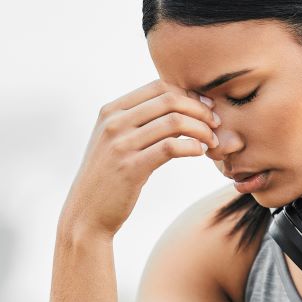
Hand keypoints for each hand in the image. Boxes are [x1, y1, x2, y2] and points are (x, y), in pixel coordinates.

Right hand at [59, 79, 220, 237]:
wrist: (85, 214)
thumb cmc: (107, 178)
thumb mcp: (114, 142)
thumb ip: (137, 122)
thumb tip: (177, 106)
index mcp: (110, 111)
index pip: (159, 87)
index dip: (188, 94)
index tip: (206, 108)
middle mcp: (113, 123)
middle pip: (169, 100)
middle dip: (200, 109)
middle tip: (215, 123)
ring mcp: (120, 144)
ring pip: (174, 121)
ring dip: (201, 129)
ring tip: (212, 141)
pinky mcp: (131, 168)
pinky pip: (171, 147)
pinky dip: (192, 146)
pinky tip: (200, 152)